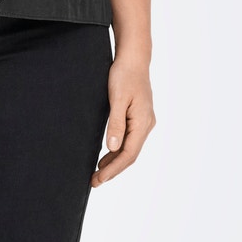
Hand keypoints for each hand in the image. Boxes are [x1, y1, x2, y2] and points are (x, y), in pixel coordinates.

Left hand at [91, 56, 155, 186]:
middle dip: (113, 170)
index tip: (99, 178)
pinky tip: (106, 156)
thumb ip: (115, 124)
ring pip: (130, 149)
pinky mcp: (138, 118)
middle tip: (94, 182)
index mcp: (142, 122)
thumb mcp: (117, 99)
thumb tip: (113, 148)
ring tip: (98, 174)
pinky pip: (130, 140)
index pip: (128, 154)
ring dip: (115, 162)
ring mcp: (144, 122)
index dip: (113, 169)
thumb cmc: (124, 75)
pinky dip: (118, 151)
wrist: (134, 59)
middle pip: (130, 155)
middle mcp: (146, 125)